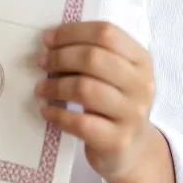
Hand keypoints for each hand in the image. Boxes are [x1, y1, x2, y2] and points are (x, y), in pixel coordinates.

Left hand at [35, 21, 156, 181]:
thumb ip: (94, 55)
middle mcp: (142, 85)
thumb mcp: (116, 75)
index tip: (48, 39)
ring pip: (85, 89)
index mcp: (141, 60)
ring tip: (41, 88)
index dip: (73, 32)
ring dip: (55, 86)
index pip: (107, 34)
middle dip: (60, 58)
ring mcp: (132, 115)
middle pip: (94, 58)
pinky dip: (58, 115)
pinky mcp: (117, 140)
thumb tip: (51, 42)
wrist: (132, 150)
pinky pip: (80, 122)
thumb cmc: (115, 103)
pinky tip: (46, 111)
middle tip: (41, 62)